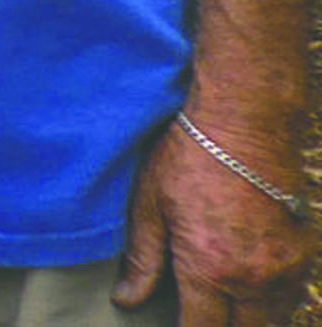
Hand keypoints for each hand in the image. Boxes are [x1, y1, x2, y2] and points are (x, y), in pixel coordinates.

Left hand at [114, 119, 313, 323]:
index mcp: (209, 269)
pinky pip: (292, 295)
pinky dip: (274, 302)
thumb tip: (127, 300)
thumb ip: (142, 260)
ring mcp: (284, 267)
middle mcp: (253, 278)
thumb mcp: (150, 206)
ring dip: (250, 320)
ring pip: (273, 319)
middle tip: (203, 315)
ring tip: (225, 307)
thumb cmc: (187, 159)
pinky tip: (252, 290)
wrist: (244, 124)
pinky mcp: (303, 251)